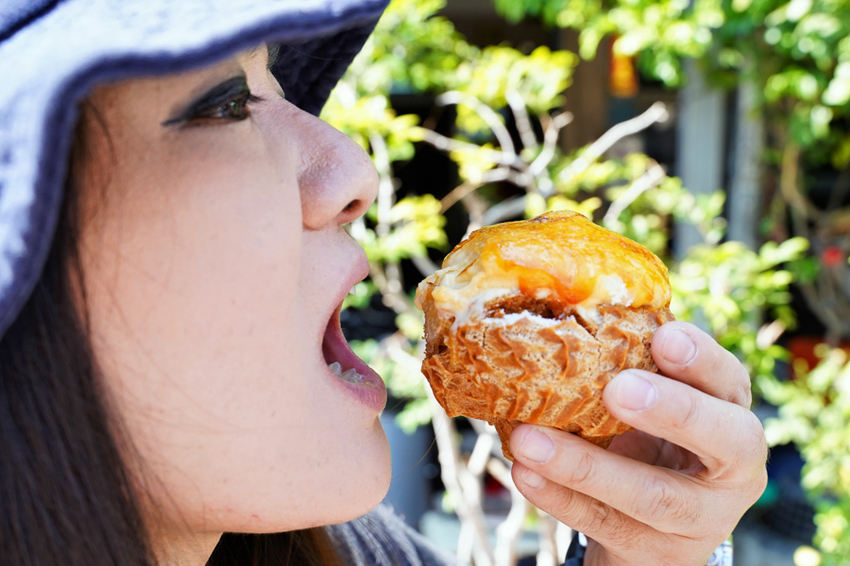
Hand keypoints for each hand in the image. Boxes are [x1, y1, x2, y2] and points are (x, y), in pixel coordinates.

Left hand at [509, 321, 767, 565]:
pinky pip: (605, 525)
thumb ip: (629, 364)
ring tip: (528, 439)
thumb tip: (557, 303)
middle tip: (617, 389)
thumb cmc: (650, 440)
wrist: (654, 530)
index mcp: (730, 412)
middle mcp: (731, 468)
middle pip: (723, 442)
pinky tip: (524, 473)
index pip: (731, 382)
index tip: (664, 335)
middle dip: (673, 412)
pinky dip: (560, 498)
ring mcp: (697, 518)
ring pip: (651, 495)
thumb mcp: (655, 399)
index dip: (703, 360)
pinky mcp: (654, 551)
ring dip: (585, 466)